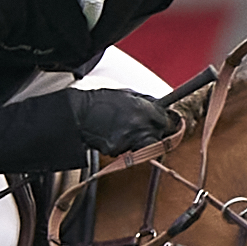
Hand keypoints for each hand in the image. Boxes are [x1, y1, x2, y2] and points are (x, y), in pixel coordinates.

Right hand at [67, 88, 185, 155]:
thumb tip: (159, 107)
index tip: (166, 126)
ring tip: (125, 131)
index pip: (167, 123)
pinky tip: (113, 135)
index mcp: (145, 110)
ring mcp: (129, 140)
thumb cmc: (101, 101)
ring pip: (143, 147)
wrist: (79, 113)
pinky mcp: (117, 150)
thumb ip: (147, 103)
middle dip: (154, 136)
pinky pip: (126, 151)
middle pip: (158, 139)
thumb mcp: (128, 94)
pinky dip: (122, 146)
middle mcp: (140, 126)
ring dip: (139, 142)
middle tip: (144, 131)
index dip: (167, 125)